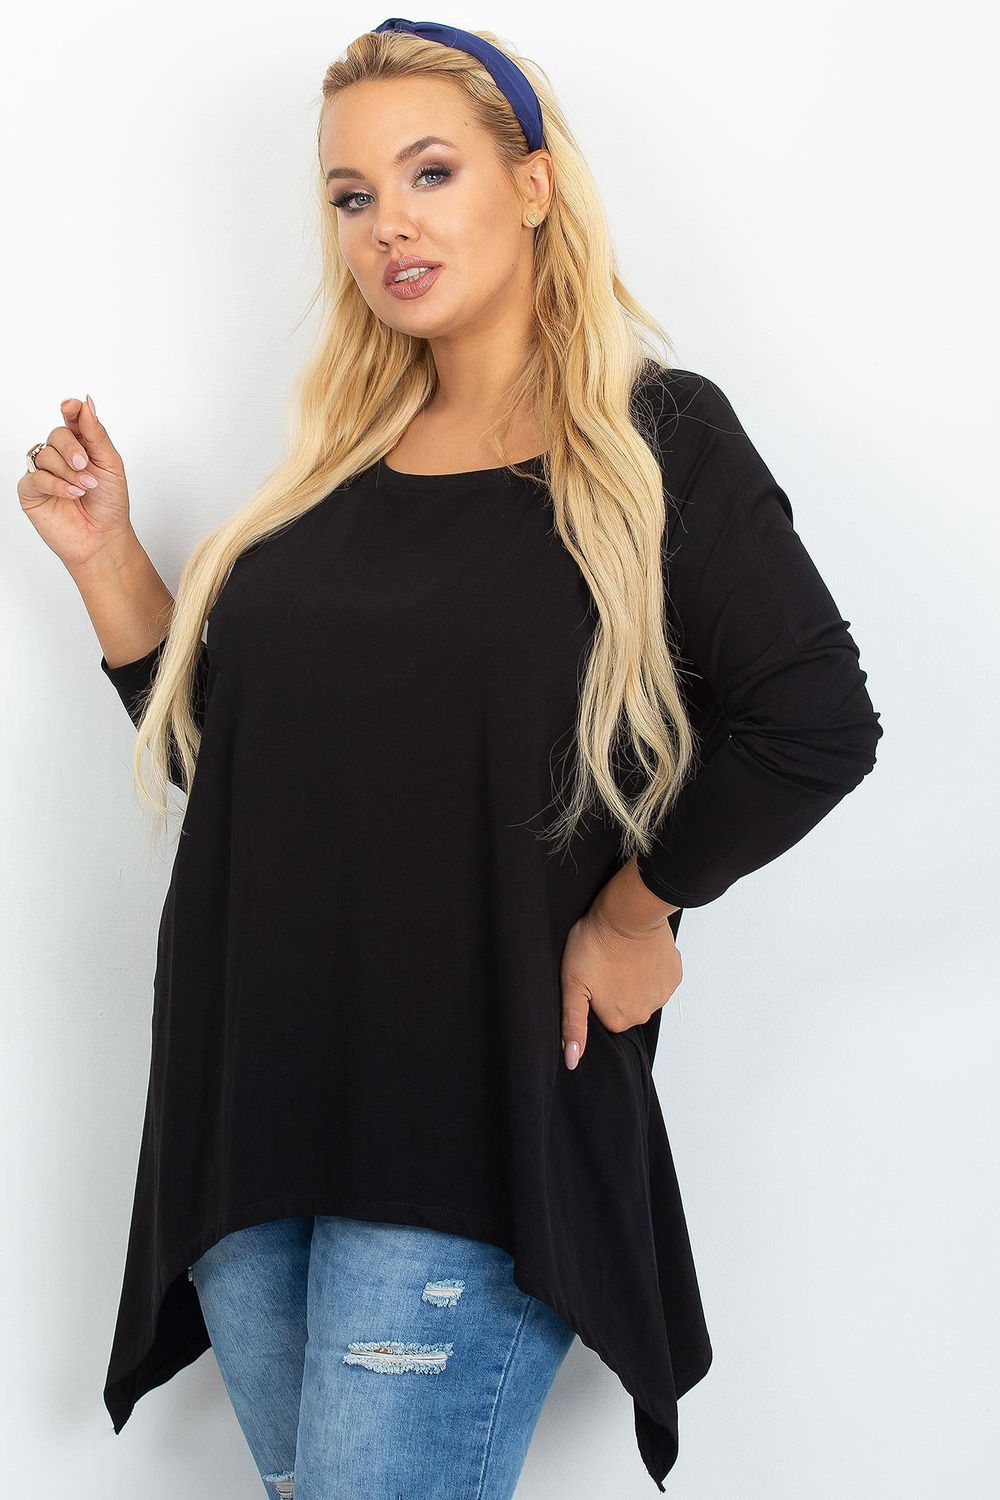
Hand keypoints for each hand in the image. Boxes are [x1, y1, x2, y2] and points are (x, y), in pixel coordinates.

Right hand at [17, 395, 133, 572]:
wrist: (104, 538)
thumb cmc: (109, 504)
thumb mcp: (111, 465)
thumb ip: (96, 434)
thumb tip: (86, 403)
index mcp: (81, 446)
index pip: (71, 419)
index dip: (71, 409)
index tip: (71, 406)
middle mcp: (60, 457)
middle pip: (56, 434)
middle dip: (72, 449)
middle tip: (85, 466)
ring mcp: (43, 472)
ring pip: (45, 454)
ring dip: (68, 472)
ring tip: (85, 488)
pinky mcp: (31, 491)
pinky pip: (35, 476)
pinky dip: (56, 484)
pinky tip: (72, 494)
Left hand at [560, 861, 682, 1069]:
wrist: (627, 914)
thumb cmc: (595, 944)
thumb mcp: (573, 985)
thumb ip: (573, 1025)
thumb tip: (572, 1061)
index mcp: (618, 1020)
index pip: (605, 1016)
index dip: (597, 995)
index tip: (593, 977)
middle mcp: (643, 1014)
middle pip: (626, 1007)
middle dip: (617, 991)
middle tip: (607, 966)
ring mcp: (662, 994)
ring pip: (644, 994)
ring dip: (635, 980)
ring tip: (622, 958)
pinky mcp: (674, 975)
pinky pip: (660, 978)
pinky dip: (651, 968)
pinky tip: (640, 954)